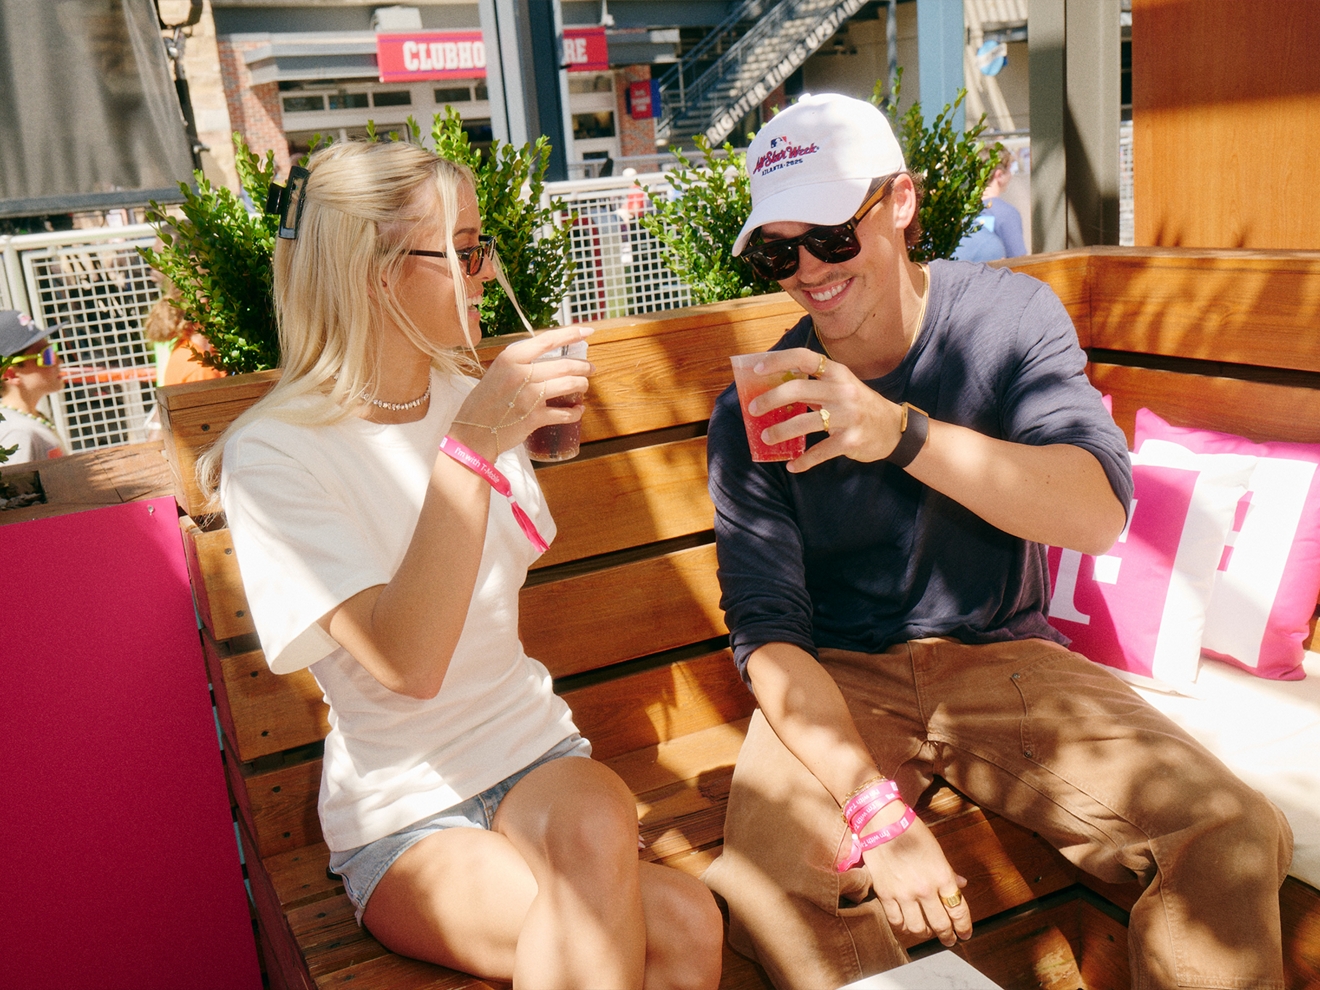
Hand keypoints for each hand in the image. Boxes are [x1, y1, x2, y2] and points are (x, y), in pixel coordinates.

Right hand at [449, 326, 593, 456]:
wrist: (472, 433)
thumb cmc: (484, 402)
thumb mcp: (498, 372)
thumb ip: (520, 363)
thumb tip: (548, 357)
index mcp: (511, 358)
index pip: (548, 340)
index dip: (571, 334)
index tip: (587, 331)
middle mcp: (521, 373)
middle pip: (564, 365)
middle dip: (583, 366)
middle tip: (590, 368)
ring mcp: (529, 396)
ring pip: (569, 385)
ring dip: (582, 385)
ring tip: (584, 386)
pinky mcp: (535, 418)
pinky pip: (564, 413)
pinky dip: (575, 412)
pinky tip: (577, 410)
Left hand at [745, 348, 904, 472]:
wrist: (894, 428)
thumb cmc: (860, 405)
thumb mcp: (842, 387)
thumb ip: (814, 386)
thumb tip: (775, 389)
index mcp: (837, 373)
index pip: (805, 358)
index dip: (779, 361)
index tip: (758, 370)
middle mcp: (843, 390)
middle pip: (798, 389)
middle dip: (770, 400)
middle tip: (753, 410)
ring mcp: (848, 416)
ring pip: (804, 422)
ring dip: (780, 431)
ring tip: (766, 437)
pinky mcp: (851, 440)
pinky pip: (820, 452)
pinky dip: (804, 461)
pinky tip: (792, 465)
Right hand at [859, 816, 970, 946]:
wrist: (882, 822)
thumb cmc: (912, 832)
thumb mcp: (936, 851)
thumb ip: (948, 872)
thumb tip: (961, 885)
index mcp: (942, 876)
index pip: (958, 911)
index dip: (964, 927)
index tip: (965, 934)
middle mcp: (925, 889)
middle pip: (940, 924)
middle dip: (947, 936)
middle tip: (949, 940)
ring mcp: (903, 893)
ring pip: (917, 929)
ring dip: (925, 934)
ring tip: (926, 932)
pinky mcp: (885, 894)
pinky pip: (896, 921)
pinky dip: (902, 928)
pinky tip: (906, 926)